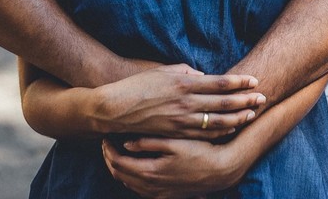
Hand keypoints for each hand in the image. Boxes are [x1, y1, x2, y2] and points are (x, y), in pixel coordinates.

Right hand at [93, 64, 265, 138]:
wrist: (115, 108)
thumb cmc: (139, 85)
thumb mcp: (164, 71)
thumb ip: (187, 72)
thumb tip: (204, 76)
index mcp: (185, 82)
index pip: (220, 82)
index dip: (240, 82)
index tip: (255, 81)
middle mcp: (187, 102)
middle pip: (224, 102)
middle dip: (246, 100)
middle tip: (264, 98)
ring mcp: (182, 120)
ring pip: (218, 121)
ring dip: (238, 118)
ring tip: (252, 114)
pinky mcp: (176, 133)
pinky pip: (204, 134)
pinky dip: (220, 132)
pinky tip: (231, 129)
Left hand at [102, 136, 246, 198]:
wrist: (220, 170)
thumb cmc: (200, 152)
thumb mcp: (175, 142)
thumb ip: (149, 142)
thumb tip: (127, 143)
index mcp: (149, 171)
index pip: (118, 162)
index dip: (109, 148)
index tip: (107, 135)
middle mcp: (150, 186)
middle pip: (119, 174)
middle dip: (110, 157)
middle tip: (108, 142)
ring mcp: (156, 193)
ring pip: (127, 182)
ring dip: (120, 167)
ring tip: (118, 151)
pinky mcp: (164, 195)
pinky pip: (139, 189)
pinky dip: (131, 176)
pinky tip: (135, 165)